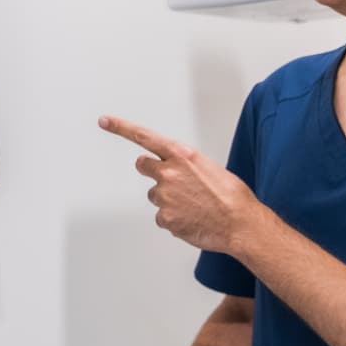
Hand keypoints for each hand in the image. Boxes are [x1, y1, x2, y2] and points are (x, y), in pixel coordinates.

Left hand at [101, 116, 263, 253]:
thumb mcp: (211, 168)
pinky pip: (163, 217)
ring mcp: (164, 196)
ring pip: (156, 195)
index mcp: (182, 155)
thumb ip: (187, 166)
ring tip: (195, 206)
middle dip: (153, 171)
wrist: (241, 224)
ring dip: (169, 200)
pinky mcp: (164, 218)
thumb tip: (180, 174)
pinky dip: (175, 219)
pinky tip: (193, 220)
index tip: (104, 121)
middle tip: (172, 182)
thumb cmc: (232, 197)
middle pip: (144, 166)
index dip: (121, 128)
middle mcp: (169, 172)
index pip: (145, 137)